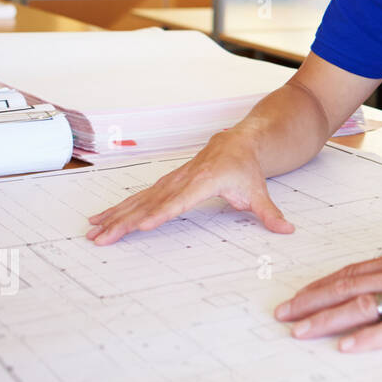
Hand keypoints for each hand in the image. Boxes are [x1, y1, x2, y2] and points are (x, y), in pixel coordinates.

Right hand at [85, 131, 293, 244]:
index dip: (161, 213)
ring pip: (138, 201)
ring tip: (93, 233)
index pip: (179, 201)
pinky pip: (138, 199)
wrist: (237, 143)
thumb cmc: (246, 169)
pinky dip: (117, 209)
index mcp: (204, 181)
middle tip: (103, 239)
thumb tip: (287, 230)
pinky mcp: (164, 185)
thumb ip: (270, 213)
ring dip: (114, 217)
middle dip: (125, 222)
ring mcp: (170, 182)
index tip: (141, 226)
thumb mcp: (259, 191)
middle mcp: (182, 180)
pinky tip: (101, 220)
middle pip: (150, 203)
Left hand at [274, 244, 381, 351]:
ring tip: (302, 330)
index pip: (353, 271)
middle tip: (285, 315)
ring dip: (328, 318)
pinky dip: (368, 337)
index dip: (321, 285)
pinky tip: (348, 345)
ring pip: (363, 304)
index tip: (298, 297)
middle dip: (312, 301)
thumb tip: (380, 278)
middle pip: (348, 285)